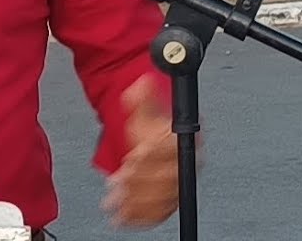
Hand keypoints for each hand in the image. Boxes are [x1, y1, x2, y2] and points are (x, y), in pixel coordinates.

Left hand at [101, 74, 187, 227]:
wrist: (160, 139)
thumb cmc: (153, 127)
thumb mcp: (144, 109)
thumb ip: (141, 98)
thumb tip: (140, 82)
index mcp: (184, 141)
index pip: (169, 151)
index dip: (150, 156)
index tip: (132, 158)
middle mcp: (187, 164)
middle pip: (165, 178)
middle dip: (139, 182)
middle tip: (118, 184)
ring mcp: (180, 183)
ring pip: (162, 198)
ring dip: (137, 203)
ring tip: (114, 204)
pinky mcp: (173, 199)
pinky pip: (161, 212)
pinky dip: (142, 218)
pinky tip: (124, 218)